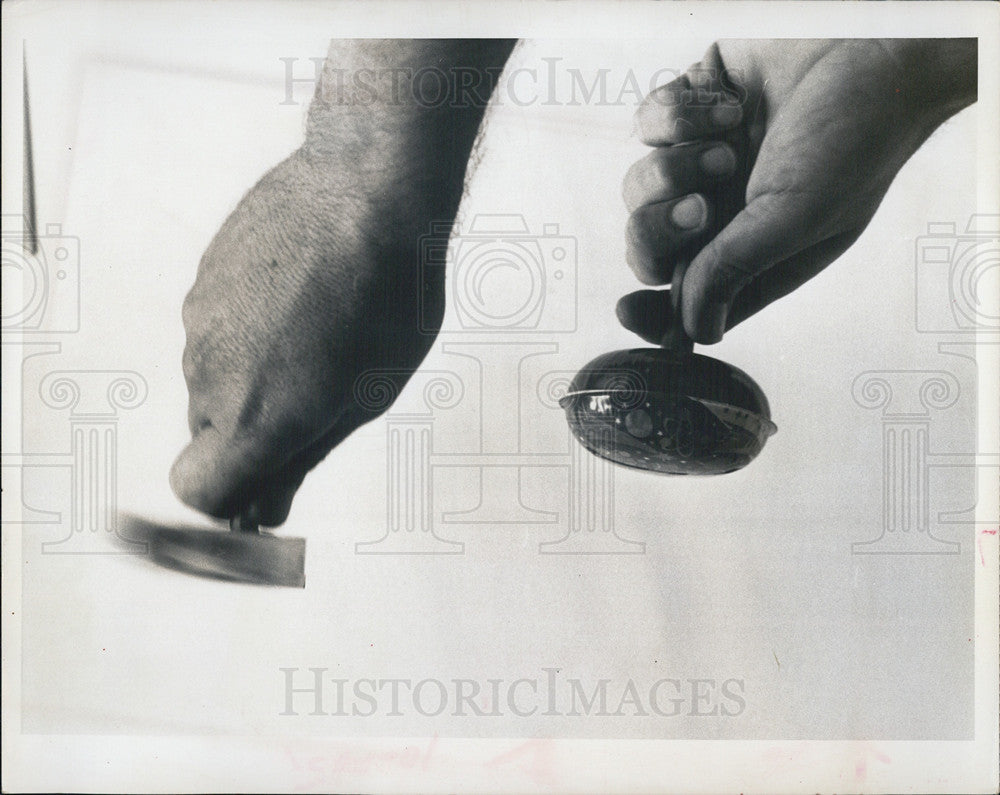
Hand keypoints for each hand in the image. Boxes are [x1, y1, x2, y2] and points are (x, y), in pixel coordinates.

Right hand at [169, 149, 444, 525]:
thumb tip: (266, 507)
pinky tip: (297, 298)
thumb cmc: (388, 297)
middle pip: (210, 437)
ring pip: (213, 379)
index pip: (197, 493)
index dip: (228, 499)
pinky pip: (215, 330)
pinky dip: (247, 330)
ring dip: (253, 375)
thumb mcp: (366, 396)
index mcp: (255, 418)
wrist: (368, 190)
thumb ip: (303, 456)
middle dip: (253, 433)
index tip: (261, 489)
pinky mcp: (202, 281)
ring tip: (317, 332)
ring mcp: (199, 324)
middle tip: (316, 395)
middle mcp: (211, 375)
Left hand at [618, 39, 976, 343]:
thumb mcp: (794, 220)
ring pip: (639, 186)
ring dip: (676, 168)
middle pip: (649, 244)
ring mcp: (704, 157)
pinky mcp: (692, 104)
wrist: (876, 43)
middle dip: (659, 231)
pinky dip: (680, 118)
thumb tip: (696, 330)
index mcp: (755, 252)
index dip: (654, 313)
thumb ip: (732, 272)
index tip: (629, 311)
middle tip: (700, 209)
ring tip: (727, 148)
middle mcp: (725, 208)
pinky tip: (730, 106)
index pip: (689, 298)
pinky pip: (648, 124)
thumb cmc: (855, 136)